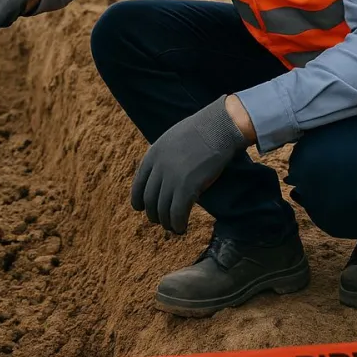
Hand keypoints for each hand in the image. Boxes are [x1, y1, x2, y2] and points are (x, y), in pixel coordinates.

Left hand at [131, 96, 249, 233]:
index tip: (142, 209)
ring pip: (162, 210)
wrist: (218, 127)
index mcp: (152, 155)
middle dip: (154, 214)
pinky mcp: (188, 187)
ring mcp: (172, 178)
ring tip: (173, 228)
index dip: (139, 201)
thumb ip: (164, 156)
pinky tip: (182, 228)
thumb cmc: (201, 130)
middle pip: (149, 200)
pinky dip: (178, 224)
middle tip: (161, 221)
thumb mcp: (173, 139)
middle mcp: (159, 168)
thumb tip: (164, 173)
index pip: (138, 185)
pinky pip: (177, 213)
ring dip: (167, 222)